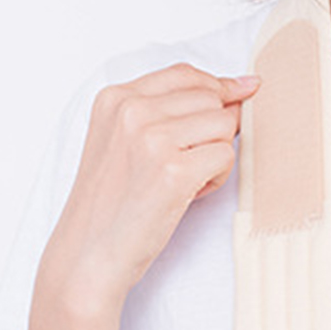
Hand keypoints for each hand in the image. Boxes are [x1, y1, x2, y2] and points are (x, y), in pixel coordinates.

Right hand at [41, 64, 259, 312]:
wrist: (87, 255)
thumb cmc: (111, 205)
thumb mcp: (122, 142)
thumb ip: (165, 111)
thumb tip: (241, 88)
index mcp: (115, 99)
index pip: (185, 74)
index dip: (219, 85)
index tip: (243, 91)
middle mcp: (131, 112)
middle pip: (210, 99)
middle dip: (214, 131)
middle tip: (187, 165)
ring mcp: (152, 139)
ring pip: (224, 125)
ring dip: (216, 156)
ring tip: (185, 182)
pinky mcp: (174, 171)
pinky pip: (226, 157)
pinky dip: (217, 179)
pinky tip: (188, 195)